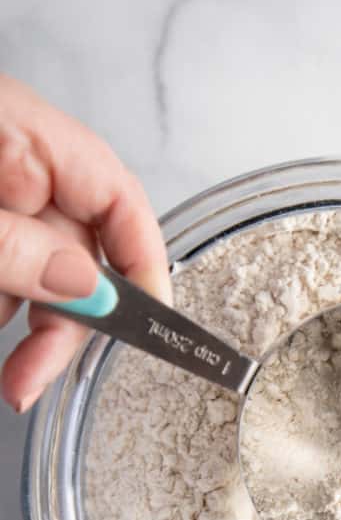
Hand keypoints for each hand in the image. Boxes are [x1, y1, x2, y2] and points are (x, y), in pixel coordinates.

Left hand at [0, 75, 169, 411]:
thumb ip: (22, 251)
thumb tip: (91, 292)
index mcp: (30, 139)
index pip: (120, 202)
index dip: (144, 267)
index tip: (147, 327)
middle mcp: (21, 166)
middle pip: (78, 255)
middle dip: (64, 324)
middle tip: (32, 381)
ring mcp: (0, 196)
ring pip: (37, 275)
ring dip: (26, 326)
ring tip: (5, 370)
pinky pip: (6, 273)